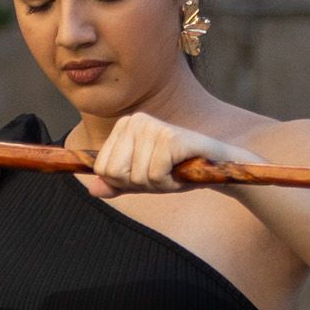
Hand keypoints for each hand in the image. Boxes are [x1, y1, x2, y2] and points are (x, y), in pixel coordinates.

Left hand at [82, 110, 232, 197]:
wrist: (217, 167)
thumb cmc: (178, 171)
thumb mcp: (142, 180)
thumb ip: (116, 184)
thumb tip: (92, 190)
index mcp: (124, 126)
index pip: (102, 168)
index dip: (125, 181)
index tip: (148, 172)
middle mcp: (135, 120)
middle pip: (115, 172)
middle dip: (140, 184)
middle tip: (163, 173)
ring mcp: (152, 126)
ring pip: (137, 177)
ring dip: (159, 184)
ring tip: (175, 171)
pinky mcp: (170, 137)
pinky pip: (155, 175)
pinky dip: (170, 183)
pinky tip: (183, 170)